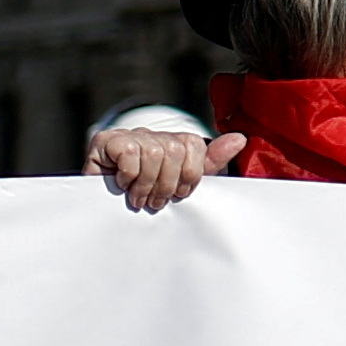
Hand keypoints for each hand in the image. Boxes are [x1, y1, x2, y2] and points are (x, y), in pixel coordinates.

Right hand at [87, 126, 231, 213]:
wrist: (107, 210)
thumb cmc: (148, 198)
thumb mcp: (183, 184)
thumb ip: (211, 162)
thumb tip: (240, 138)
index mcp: (173, 142)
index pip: (194, 145)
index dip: (189, 175)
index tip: (179, 193)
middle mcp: (152, 134)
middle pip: (174, 150)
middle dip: (166, 183)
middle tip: (156, 201)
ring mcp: (128, 135)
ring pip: (153, 152)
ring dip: (146, 184)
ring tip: (140, 198)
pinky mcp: (104, 140)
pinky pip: (129, 153)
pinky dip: (128, 175)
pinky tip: (123, 185)